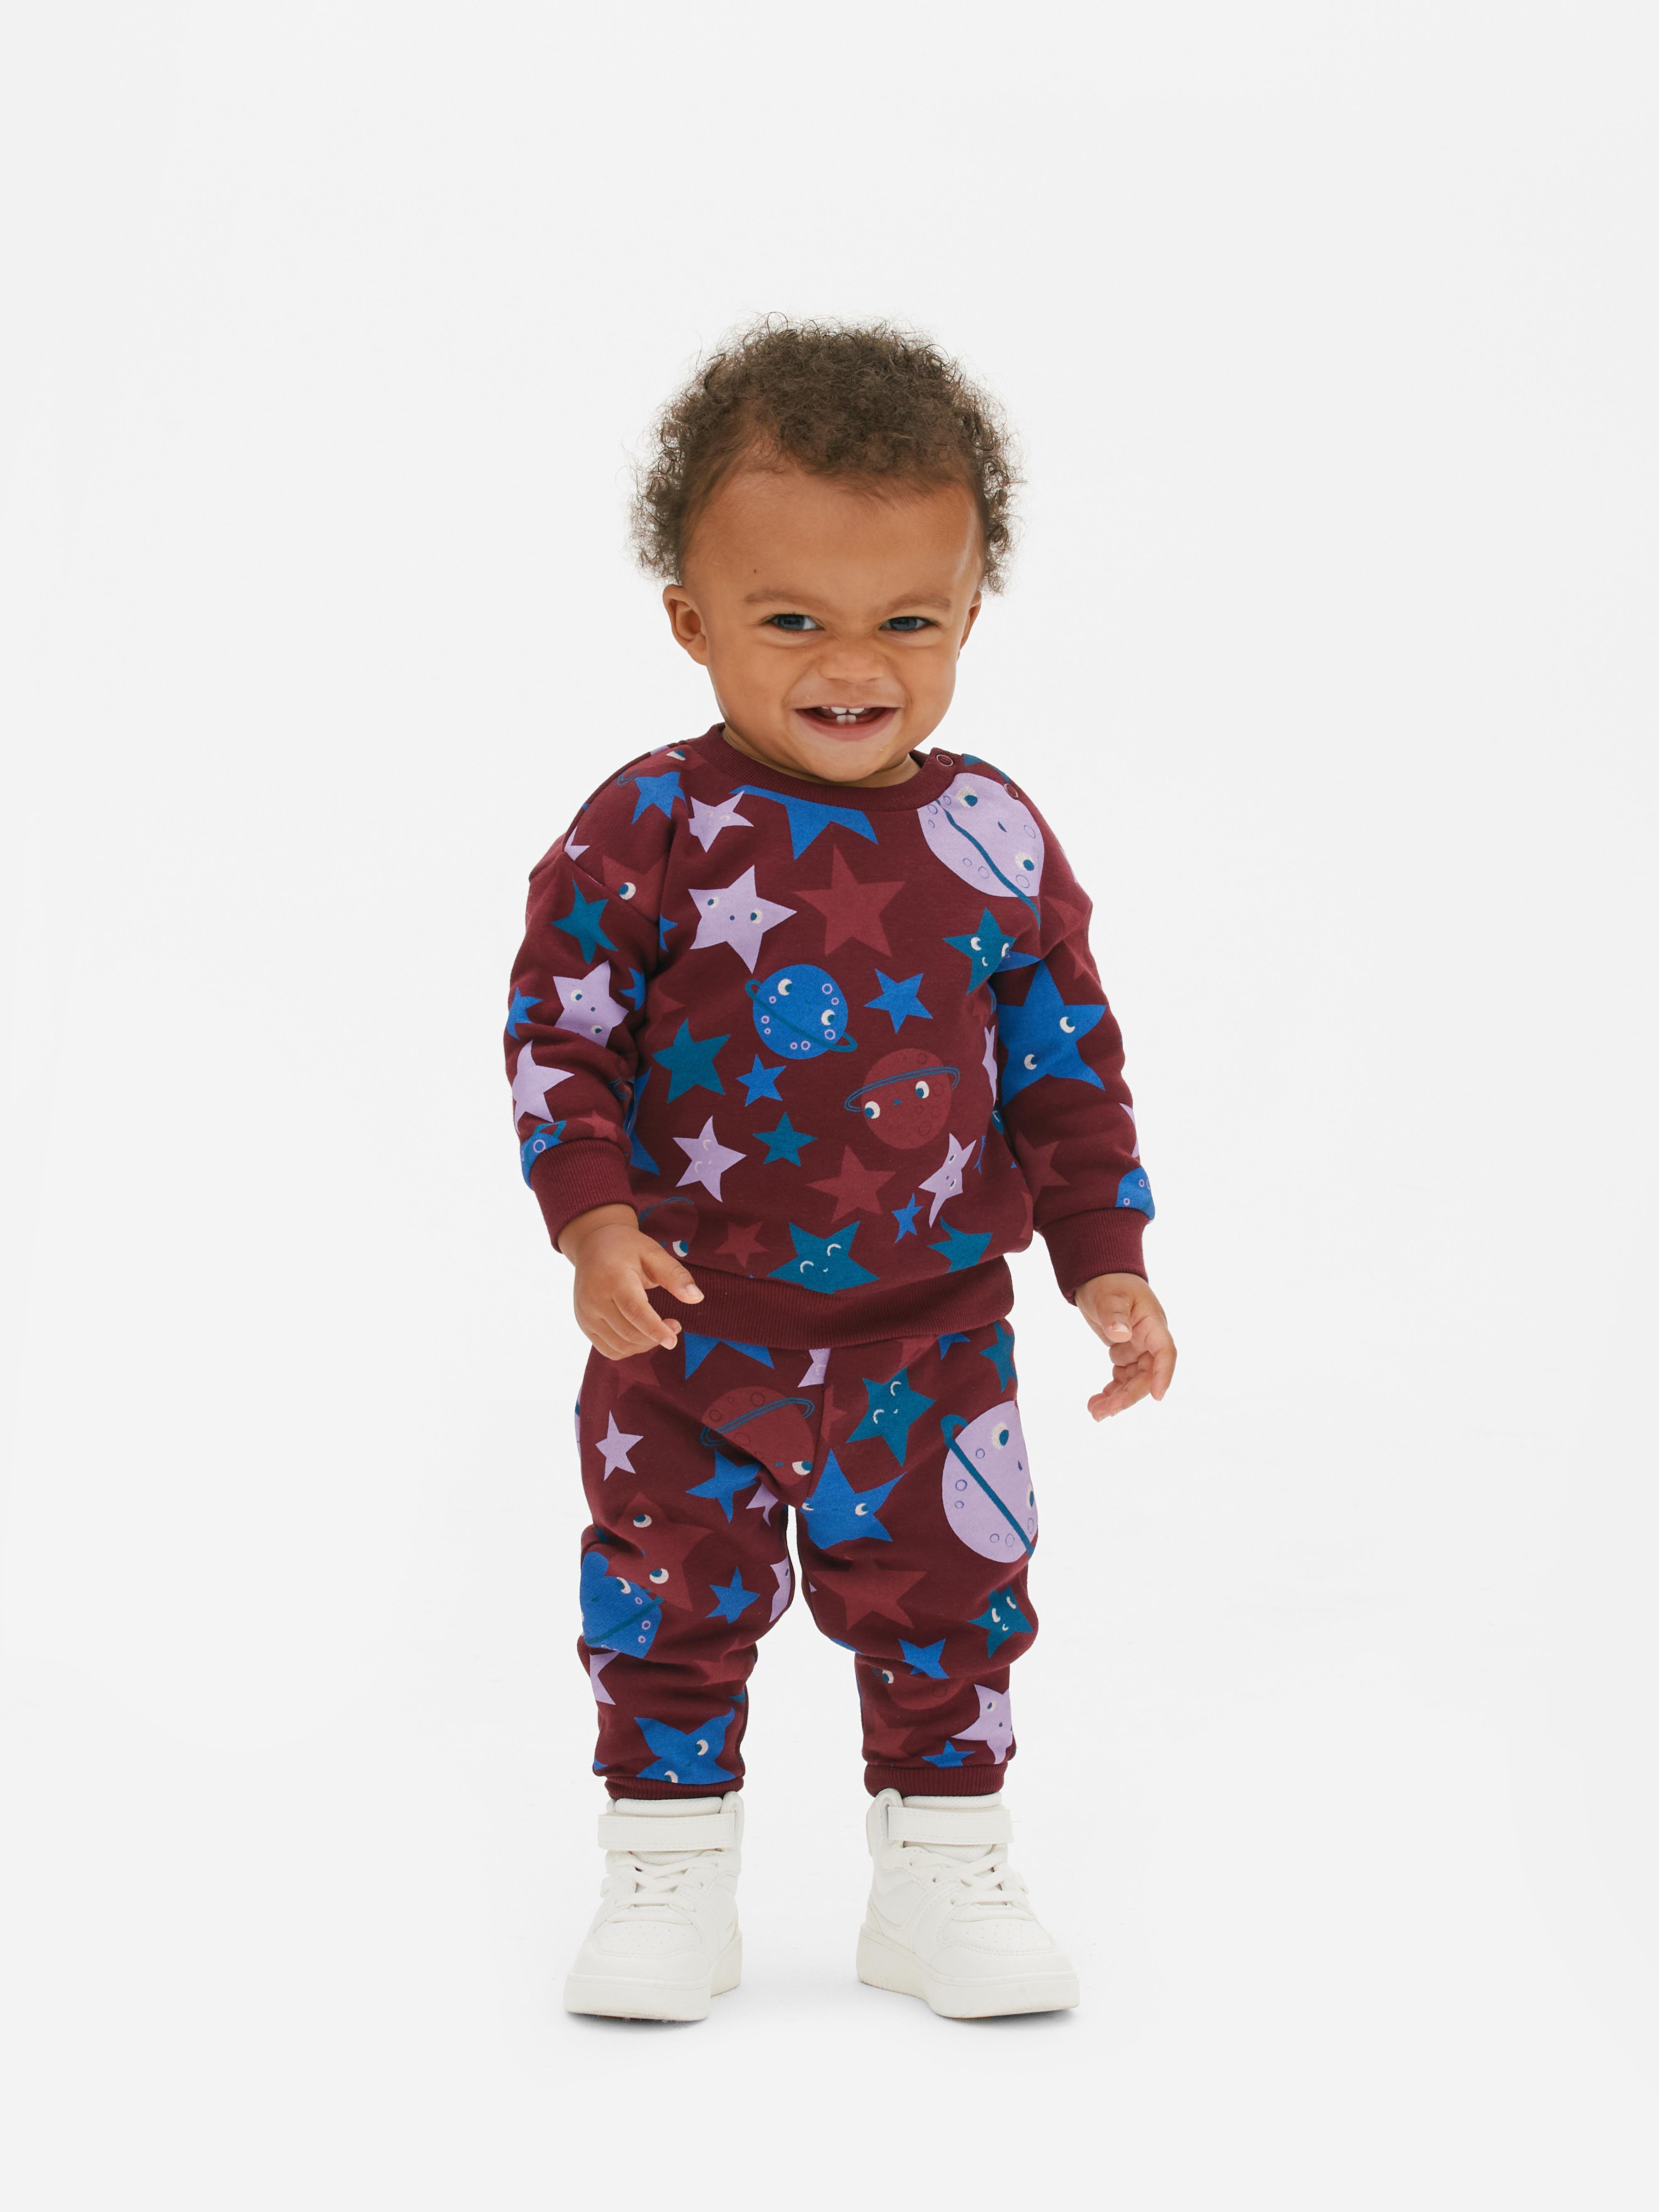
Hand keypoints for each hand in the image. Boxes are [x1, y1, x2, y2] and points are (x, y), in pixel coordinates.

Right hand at [558, 1203, 703, 1358]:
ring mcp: (586, 1315)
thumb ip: (675, 1275)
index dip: (654, 1329)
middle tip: (675, 1326)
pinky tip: (642, 1335)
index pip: (634, 1311)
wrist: (593, 1245)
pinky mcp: (584, 1324)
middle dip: (655, 1337)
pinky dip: (629, 1349)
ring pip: (619, 1346)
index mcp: (613, 1279)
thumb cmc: (627, 1248)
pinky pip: (608, 1350)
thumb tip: (697, 1297)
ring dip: (644, 1345)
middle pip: (628, 1332)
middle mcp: (595, 1300)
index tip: (673, 1340)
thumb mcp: (653, 1253)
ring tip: (660, 1330)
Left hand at [1074, 1272, 1176, 1419]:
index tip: (1156, 1397)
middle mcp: (1148, 1340)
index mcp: (1152, 1324)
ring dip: (1116, 1398)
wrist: (1098, 1277)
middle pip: (1146, 1374)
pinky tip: (1094, 1402)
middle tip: (1106, 1412)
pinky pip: (1121, 1378)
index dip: (1163, 1375)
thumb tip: (1121, 1334)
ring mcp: (1137, 1348)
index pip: (1165, 1352)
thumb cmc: (1107, 1282)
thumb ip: (1115, 1316)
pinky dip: (1110, 1391)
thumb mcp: (1109, 1297)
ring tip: (1095, 1412)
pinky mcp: (1124, 1353)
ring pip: (1133, 1381)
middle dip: (1128, 1396)